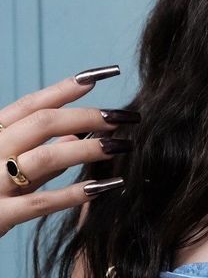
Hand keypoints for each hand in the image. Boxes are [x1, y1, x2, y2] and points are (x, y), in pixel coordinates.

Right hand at [0, 67, 136, 237]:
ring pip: (45, 158)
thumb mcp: (4, 164)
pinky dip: (75, 193)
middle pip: (43, 123)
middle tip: (125, 117)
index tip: (101, 75)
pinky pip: (40, 202)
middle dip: (89, 116)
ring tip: (122, 146)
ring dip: (89, 149)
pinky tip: (105, 186)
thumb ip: (39, 151)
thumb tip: (77, 132)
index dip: (66, 88)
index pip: (31, 104)